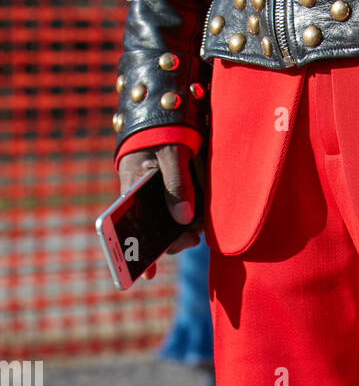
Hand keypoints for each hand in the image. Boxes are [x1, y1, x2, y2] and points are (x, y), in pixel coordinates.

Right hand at [117, 143, 202, 279]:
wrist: (166, 111)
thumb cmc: (163, 131)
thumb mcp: (171, 152)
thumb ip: (177, 184)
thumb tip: (184, 220)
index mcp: (131, 188)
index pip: (130, 226)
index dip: (140, 252)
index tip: (147, 275)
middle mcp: (141, 199)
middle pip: (155, 232)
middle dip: (174, 241)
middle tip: (192, 240)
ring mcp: (157, 200)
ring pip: (172, 226)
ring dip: (187, 230)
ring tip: (199, 227)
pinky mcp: (173, 197)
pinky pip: (183, 215)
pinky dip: (193, 218)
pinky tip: (200, 219)